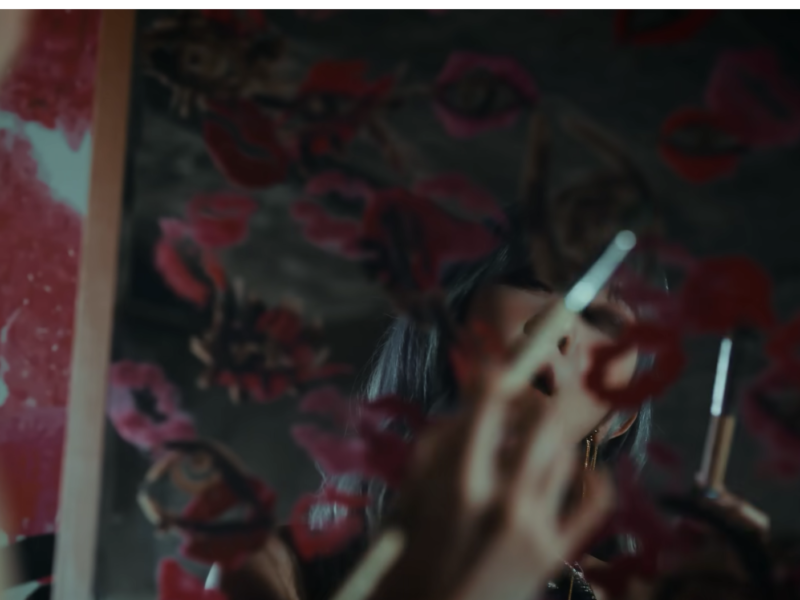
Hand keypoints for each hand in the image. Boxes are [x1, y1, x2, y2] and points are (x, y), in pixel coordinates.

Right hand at [366, 305, 614, 599]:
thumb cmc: (408, 555)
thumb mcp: (410, 493)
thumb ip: (440, 444)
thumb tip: (476, 400)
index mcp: (460, 483)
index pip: (491, 402)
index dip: (494, 375)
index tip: (493, 368)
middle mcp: (503, 500)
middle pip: (541, 420)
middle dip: (530, 400)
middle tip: (516, 400)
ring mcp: (535, 528)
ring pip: (564, 453)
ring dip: (546, 438)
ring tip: (526, 442)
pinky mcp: (556, 553)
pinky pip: (595, 502)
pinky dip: (593, 476)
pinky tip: (578, 466)